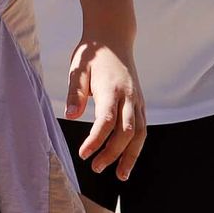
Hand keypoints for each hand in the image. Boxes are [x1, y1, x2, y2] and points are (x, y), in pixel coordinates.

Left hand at [66, 38, 145, 180]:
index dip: (96, 140)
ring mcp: (137, 99)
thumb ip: (75, 92)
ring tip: (120, 175)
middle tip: (95, 167)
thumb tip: (71, 116)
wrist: (113, 37)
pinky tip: (128, 158)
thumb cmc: (92, 54)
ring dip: (131, 156)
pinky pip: (142, 127)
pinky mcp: (139, 102)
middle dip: (112, 153)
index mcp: (111, 88)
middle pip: (126, 132)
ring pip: (140, 133)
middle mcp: (128, 96)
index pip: (106, 121)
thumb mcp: (78, 68)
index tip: (83, 154)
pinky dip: (137, 145)